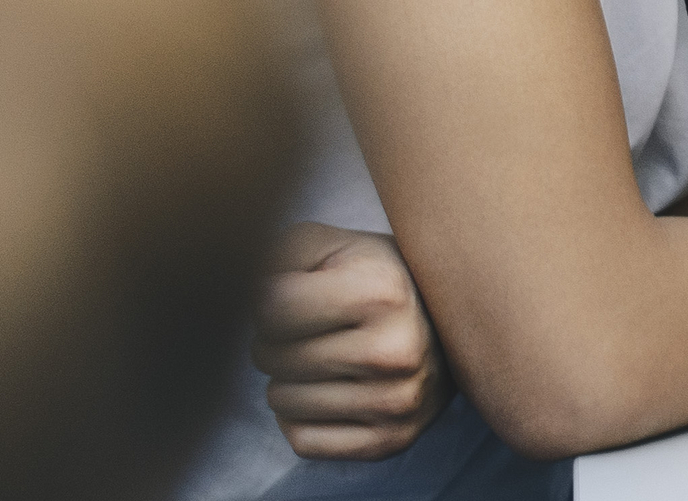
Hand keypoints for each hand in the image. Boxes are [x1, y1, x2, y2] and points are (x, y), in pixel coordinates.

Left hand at [249, 223, 450, 460]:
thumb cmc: (368, 276)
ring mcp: (399, 402)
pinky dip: (300, 418)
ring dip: (286, 380)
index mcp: (379, 292)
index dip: (265, 301)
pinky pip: (303, 442)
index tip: (291, 295)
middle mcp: (395, 351)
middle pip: (271, 359)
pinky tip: (325, 393)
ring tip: (319, 358)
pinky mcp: (392, 441)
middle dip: (273, 341)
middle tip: (305, 330)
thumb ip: (273, 257)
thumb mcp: (324, 244)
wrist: (445, 321)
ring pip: (282, 403)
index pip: (269, 310)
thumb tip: (241, 300)